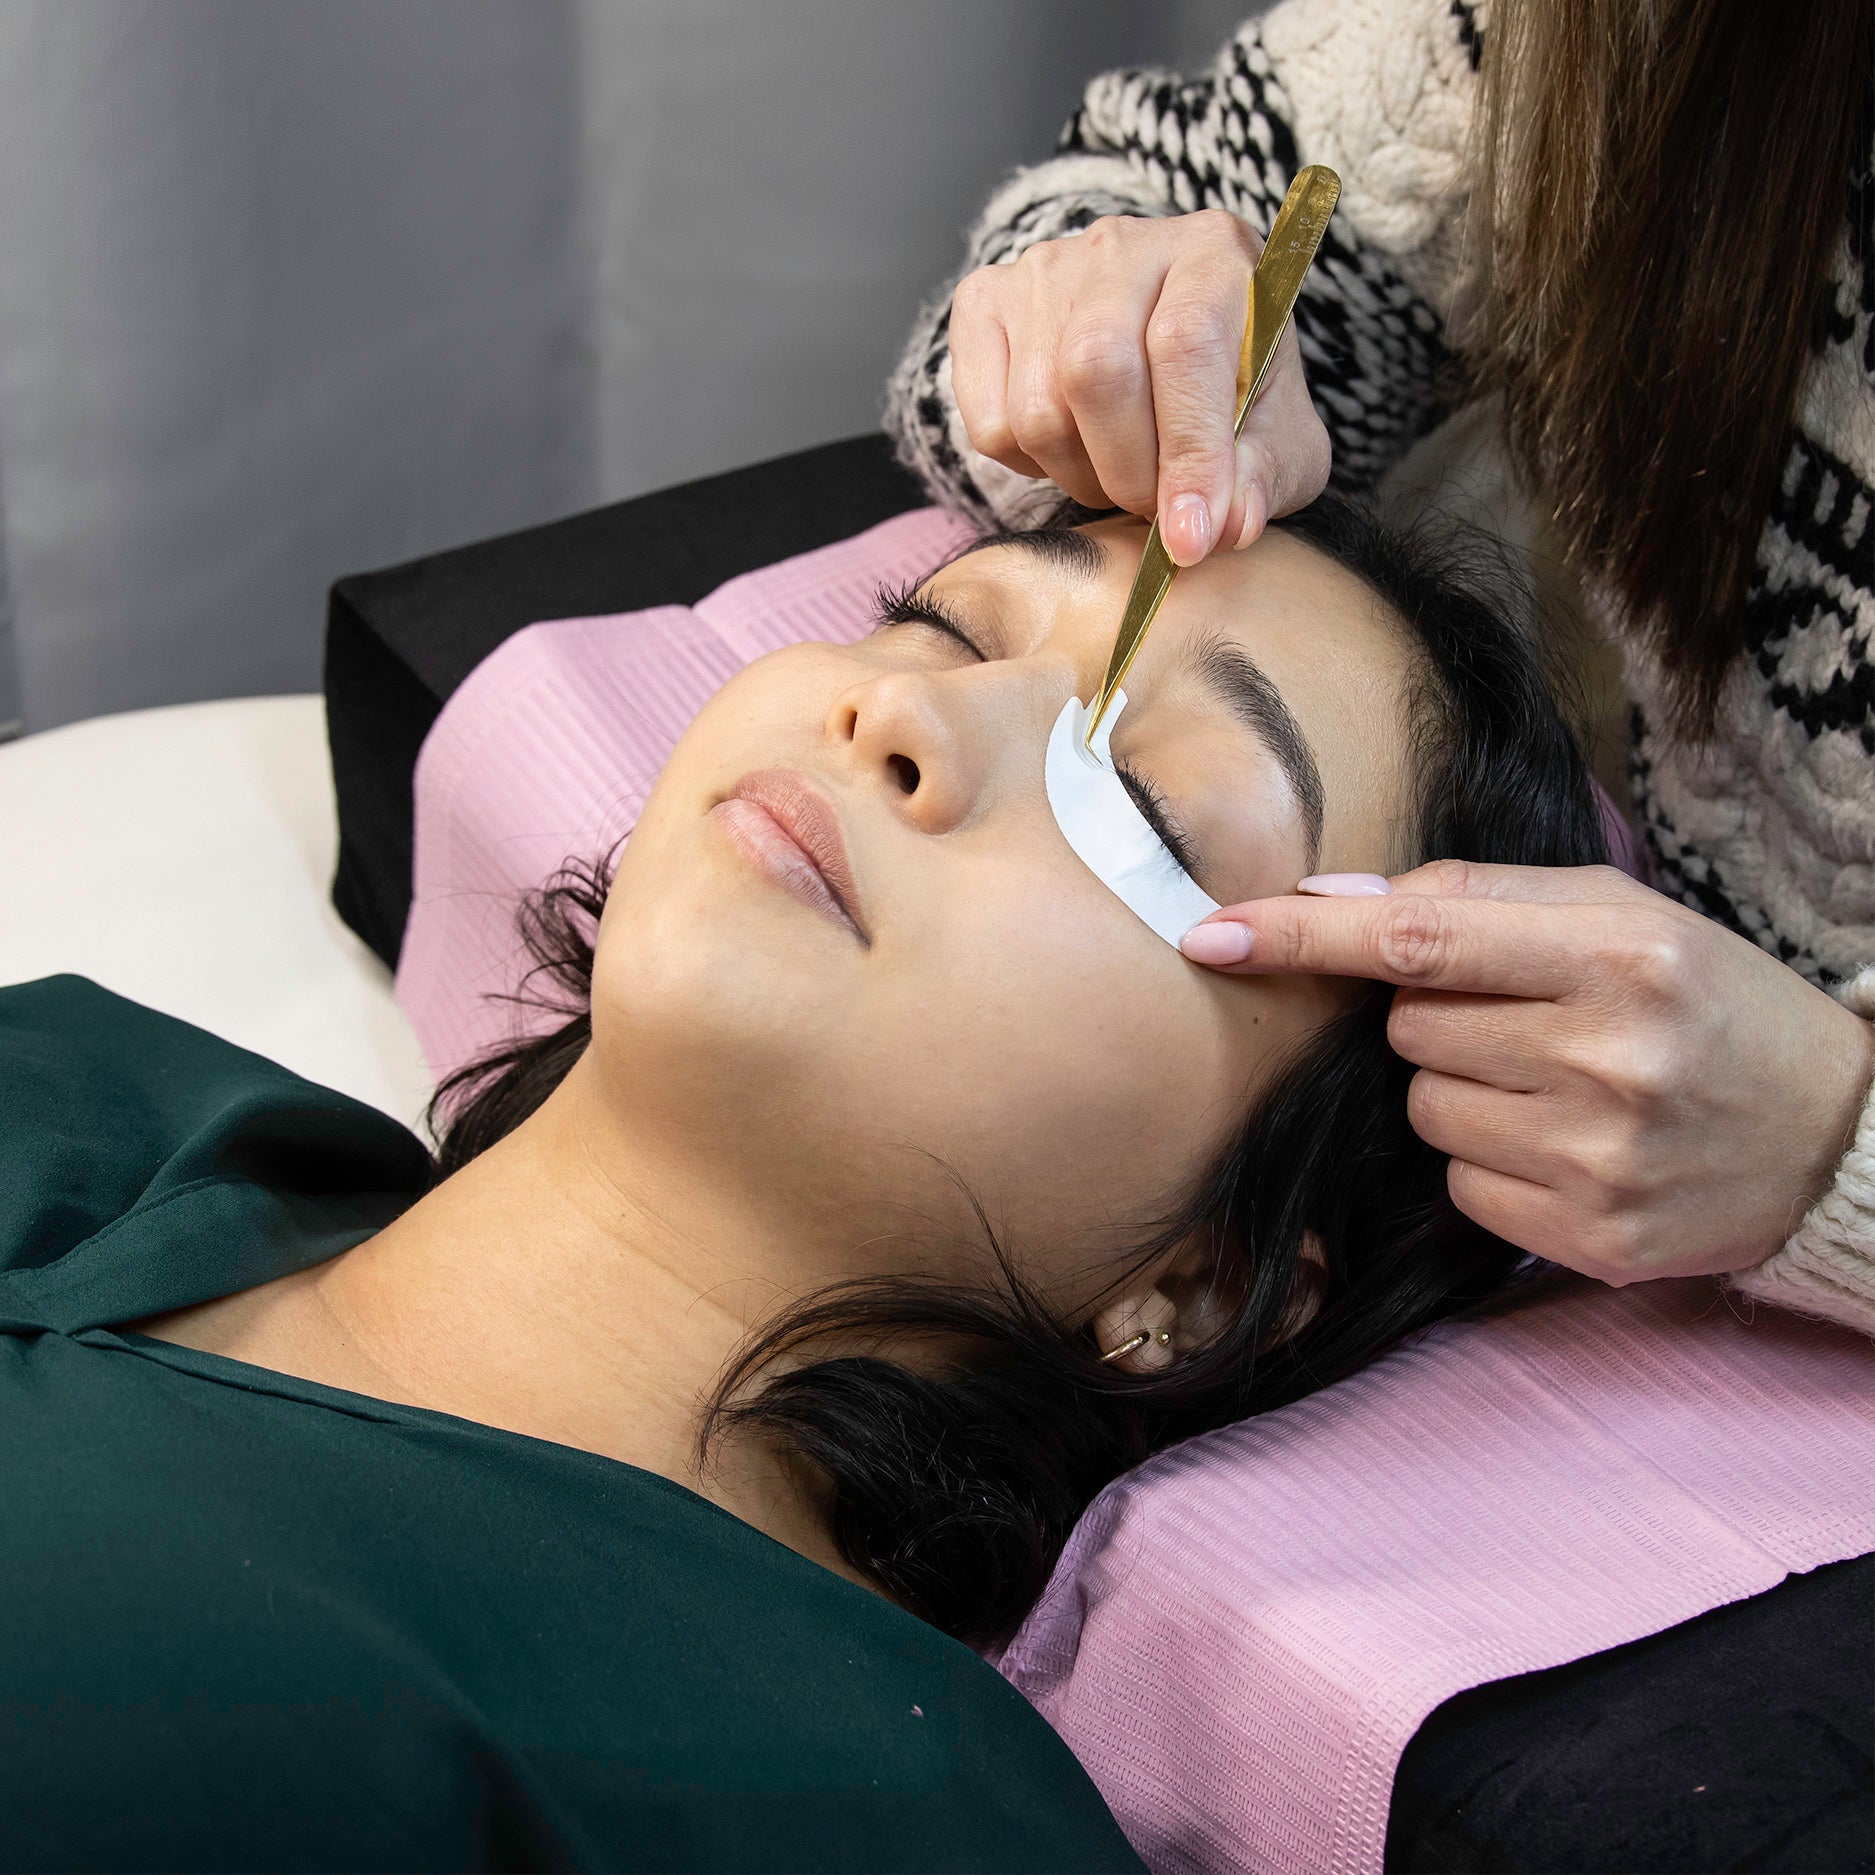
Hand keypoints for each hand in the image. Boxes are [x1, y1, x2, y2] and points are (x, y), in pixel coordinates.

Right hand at [948, 209, 1331, 566]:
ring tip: (1117, 471)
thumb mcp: (1277, 439)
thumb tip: (1225, 525)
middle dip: (1126, 471)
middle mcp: (1123, 244)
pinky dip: (1028, 464)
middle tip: (1152, 505)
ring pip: (1038, 409)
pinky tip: (1069, 446)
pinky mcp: (984, 302)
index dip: (1188, 451)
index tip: (1190, 535)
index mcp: (1213, 253)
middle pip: (1097, 370)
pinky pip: (988, 423)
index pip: (1187, 341)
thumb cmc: (1229, 393)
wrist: (1163, 348)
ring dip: (1080, 475)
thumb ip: (1263, 478)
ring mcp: (1044, 268)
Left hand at [1180, 862, 1874, 1284]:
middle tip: (1532, 1022)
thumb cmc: (1707, 1004)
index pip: (1417, 940)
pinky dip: (1491, 1162)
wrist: (1832, 1137)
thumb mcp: (1620, 916)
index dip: (1302, 937)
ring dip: (1463, 1091)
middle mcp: (1605, 1058)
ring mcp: (1596, 1159)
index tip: (1213, 932)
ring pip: (1424, 1111)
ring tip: (1561, 1085)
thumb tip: (1330, 897)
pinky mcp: (1588, 1238)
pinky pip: (1458, 1186)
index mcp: (1615, 956)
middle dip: (1438, 1019)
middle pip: (1407, 1031)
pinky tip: (1567, 1146)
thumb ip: (1476, 896)